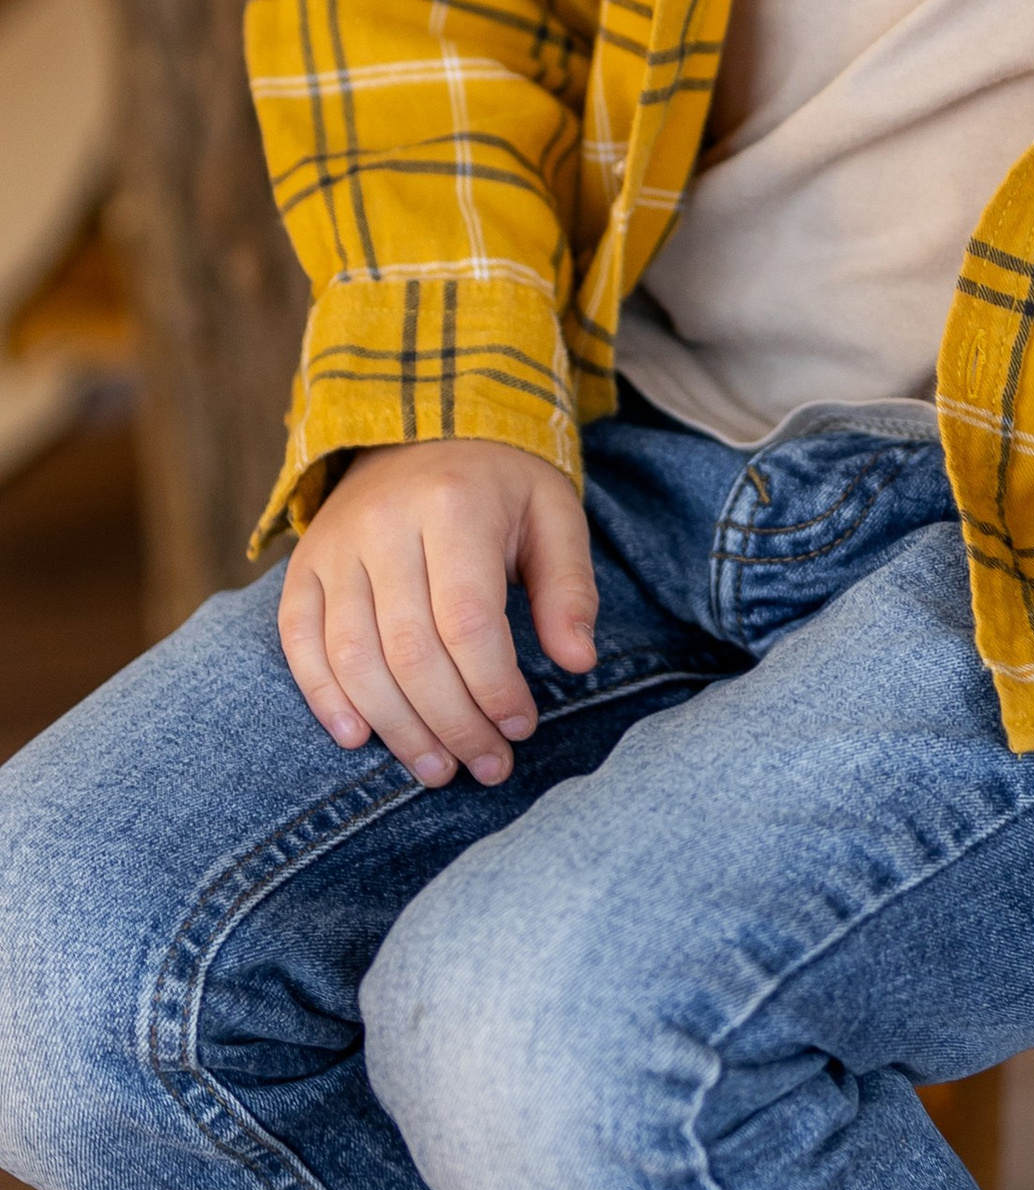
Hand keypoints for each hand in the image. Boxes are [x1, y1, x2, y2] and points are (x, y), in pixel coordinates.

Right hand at [279, 437, 597, 788]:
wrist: (423, 420)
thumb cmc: (500, 482)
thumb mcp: (553, 512)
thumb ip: (569, 586)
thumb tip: (579, 662)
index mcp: (454, 504)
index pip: (468, 620)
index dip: (494, 687)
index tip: (522, 726)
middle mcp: (383, 524)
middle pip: (409, 650)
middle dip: (452, 723)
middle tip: (487, 767)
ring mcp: (333, 546)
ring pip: (353, 658)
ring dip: (396, 728)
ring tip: (438, 768)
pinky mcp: (302, 566)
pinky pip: (298, 643)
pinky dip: (324, 698)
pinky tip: (360, 738)